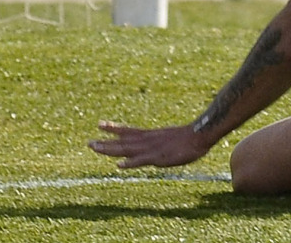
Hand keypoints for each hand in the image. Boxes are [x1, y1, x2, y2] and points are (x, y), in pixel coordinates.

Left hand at [88, 120, 213, 168]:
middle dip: (105, 142)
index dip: (114, 129)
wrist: (201, 135)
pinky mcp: (158, 157)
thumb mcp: (169, 138)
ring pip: (127, 149)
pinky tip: (120, 165)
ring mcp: (152, 148)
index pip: (129, 131)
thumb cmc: (189, 138)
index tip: (100, 124)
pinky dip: (131, 162)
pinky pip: (142, 160)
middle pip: (123, 141)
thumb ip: (158, 142)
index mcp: (151, 135)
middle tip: (89, 143)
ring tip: (95, 147)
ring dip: (110, 149)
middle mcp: (148, 140)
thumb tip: (153, 145)